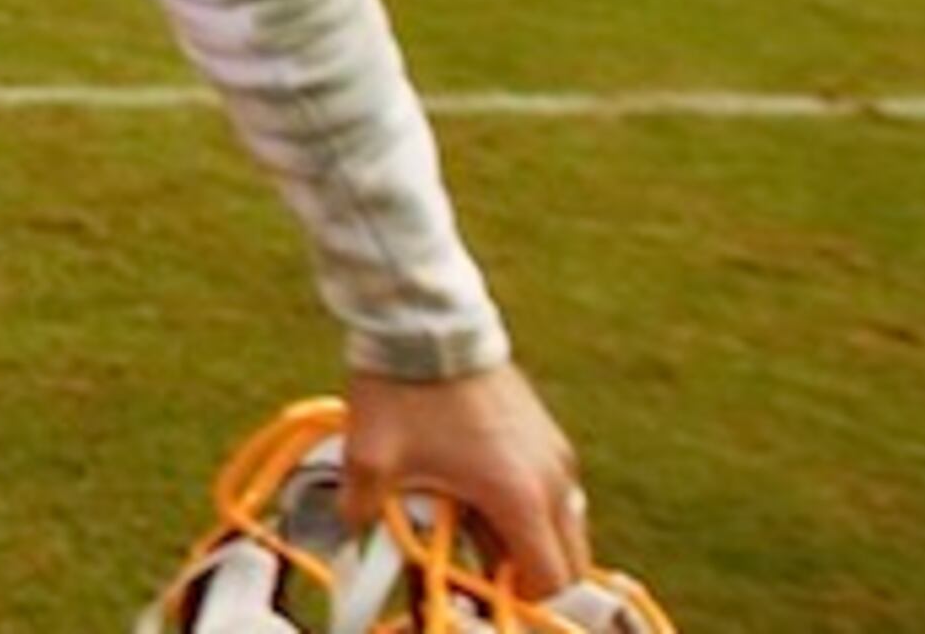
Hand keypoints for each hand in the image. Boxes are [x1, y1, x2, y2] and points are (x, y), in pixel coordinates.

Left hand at [340, 364, 586, 597]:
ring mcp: (555, 452)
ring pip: (564, 527)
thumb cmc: (402, 390)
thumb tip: (354, 532)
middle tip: (480, 575)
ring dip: (528, 543)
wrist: (424, 321)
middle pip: (569, 563)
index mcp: (520, 496)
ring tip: (471, 532)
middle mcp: (553, 479)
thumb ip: (362, 511)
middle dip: (530, 580)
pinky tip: (477, 496)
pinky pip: (553, 492)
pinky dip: (528, 509)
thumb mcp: (369, 458)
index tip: (481, 599)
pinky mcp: (547, 432)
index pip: (551, 582)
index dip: (519, 604)